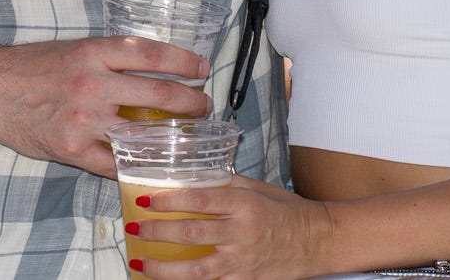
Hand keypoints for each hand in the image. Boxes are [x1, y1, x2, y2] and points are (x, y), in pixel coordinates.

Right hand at [0, 37, 210, 175]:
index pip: (153, 55)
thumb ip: (109, 59)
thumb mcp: (74, 49)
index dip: (185, 62)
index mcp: (94, 52)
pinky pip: (115, 163)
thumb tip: (152, 68)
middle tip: (203, 105)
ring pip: (143, 134)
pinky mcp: (73, 149)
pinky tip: (153, 166)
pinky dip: (138, 166)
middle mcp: (93, 84)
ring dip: (172, 139)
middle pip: (159, 94)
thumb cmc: (32, 66)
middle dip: (190, 102)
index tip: (202, 69)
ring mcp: (84, 120)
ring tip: (186, 139)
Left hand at [128, 173, 323, 278]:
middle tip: (132, 229)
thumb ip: (224, 185)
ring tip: (140, 264)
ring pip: (198, 271)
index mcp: (243, 204)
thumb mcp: (256, 188)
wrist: (317, 240)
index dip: (169, 201)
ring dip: (165, 269)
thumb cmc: (286, 210)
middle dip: (157, 233)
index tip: (145, 200)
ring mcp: (243, 262)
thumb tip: (190, 178)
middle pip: (192, 235)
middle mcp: (241, 233)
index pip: (199, 201)